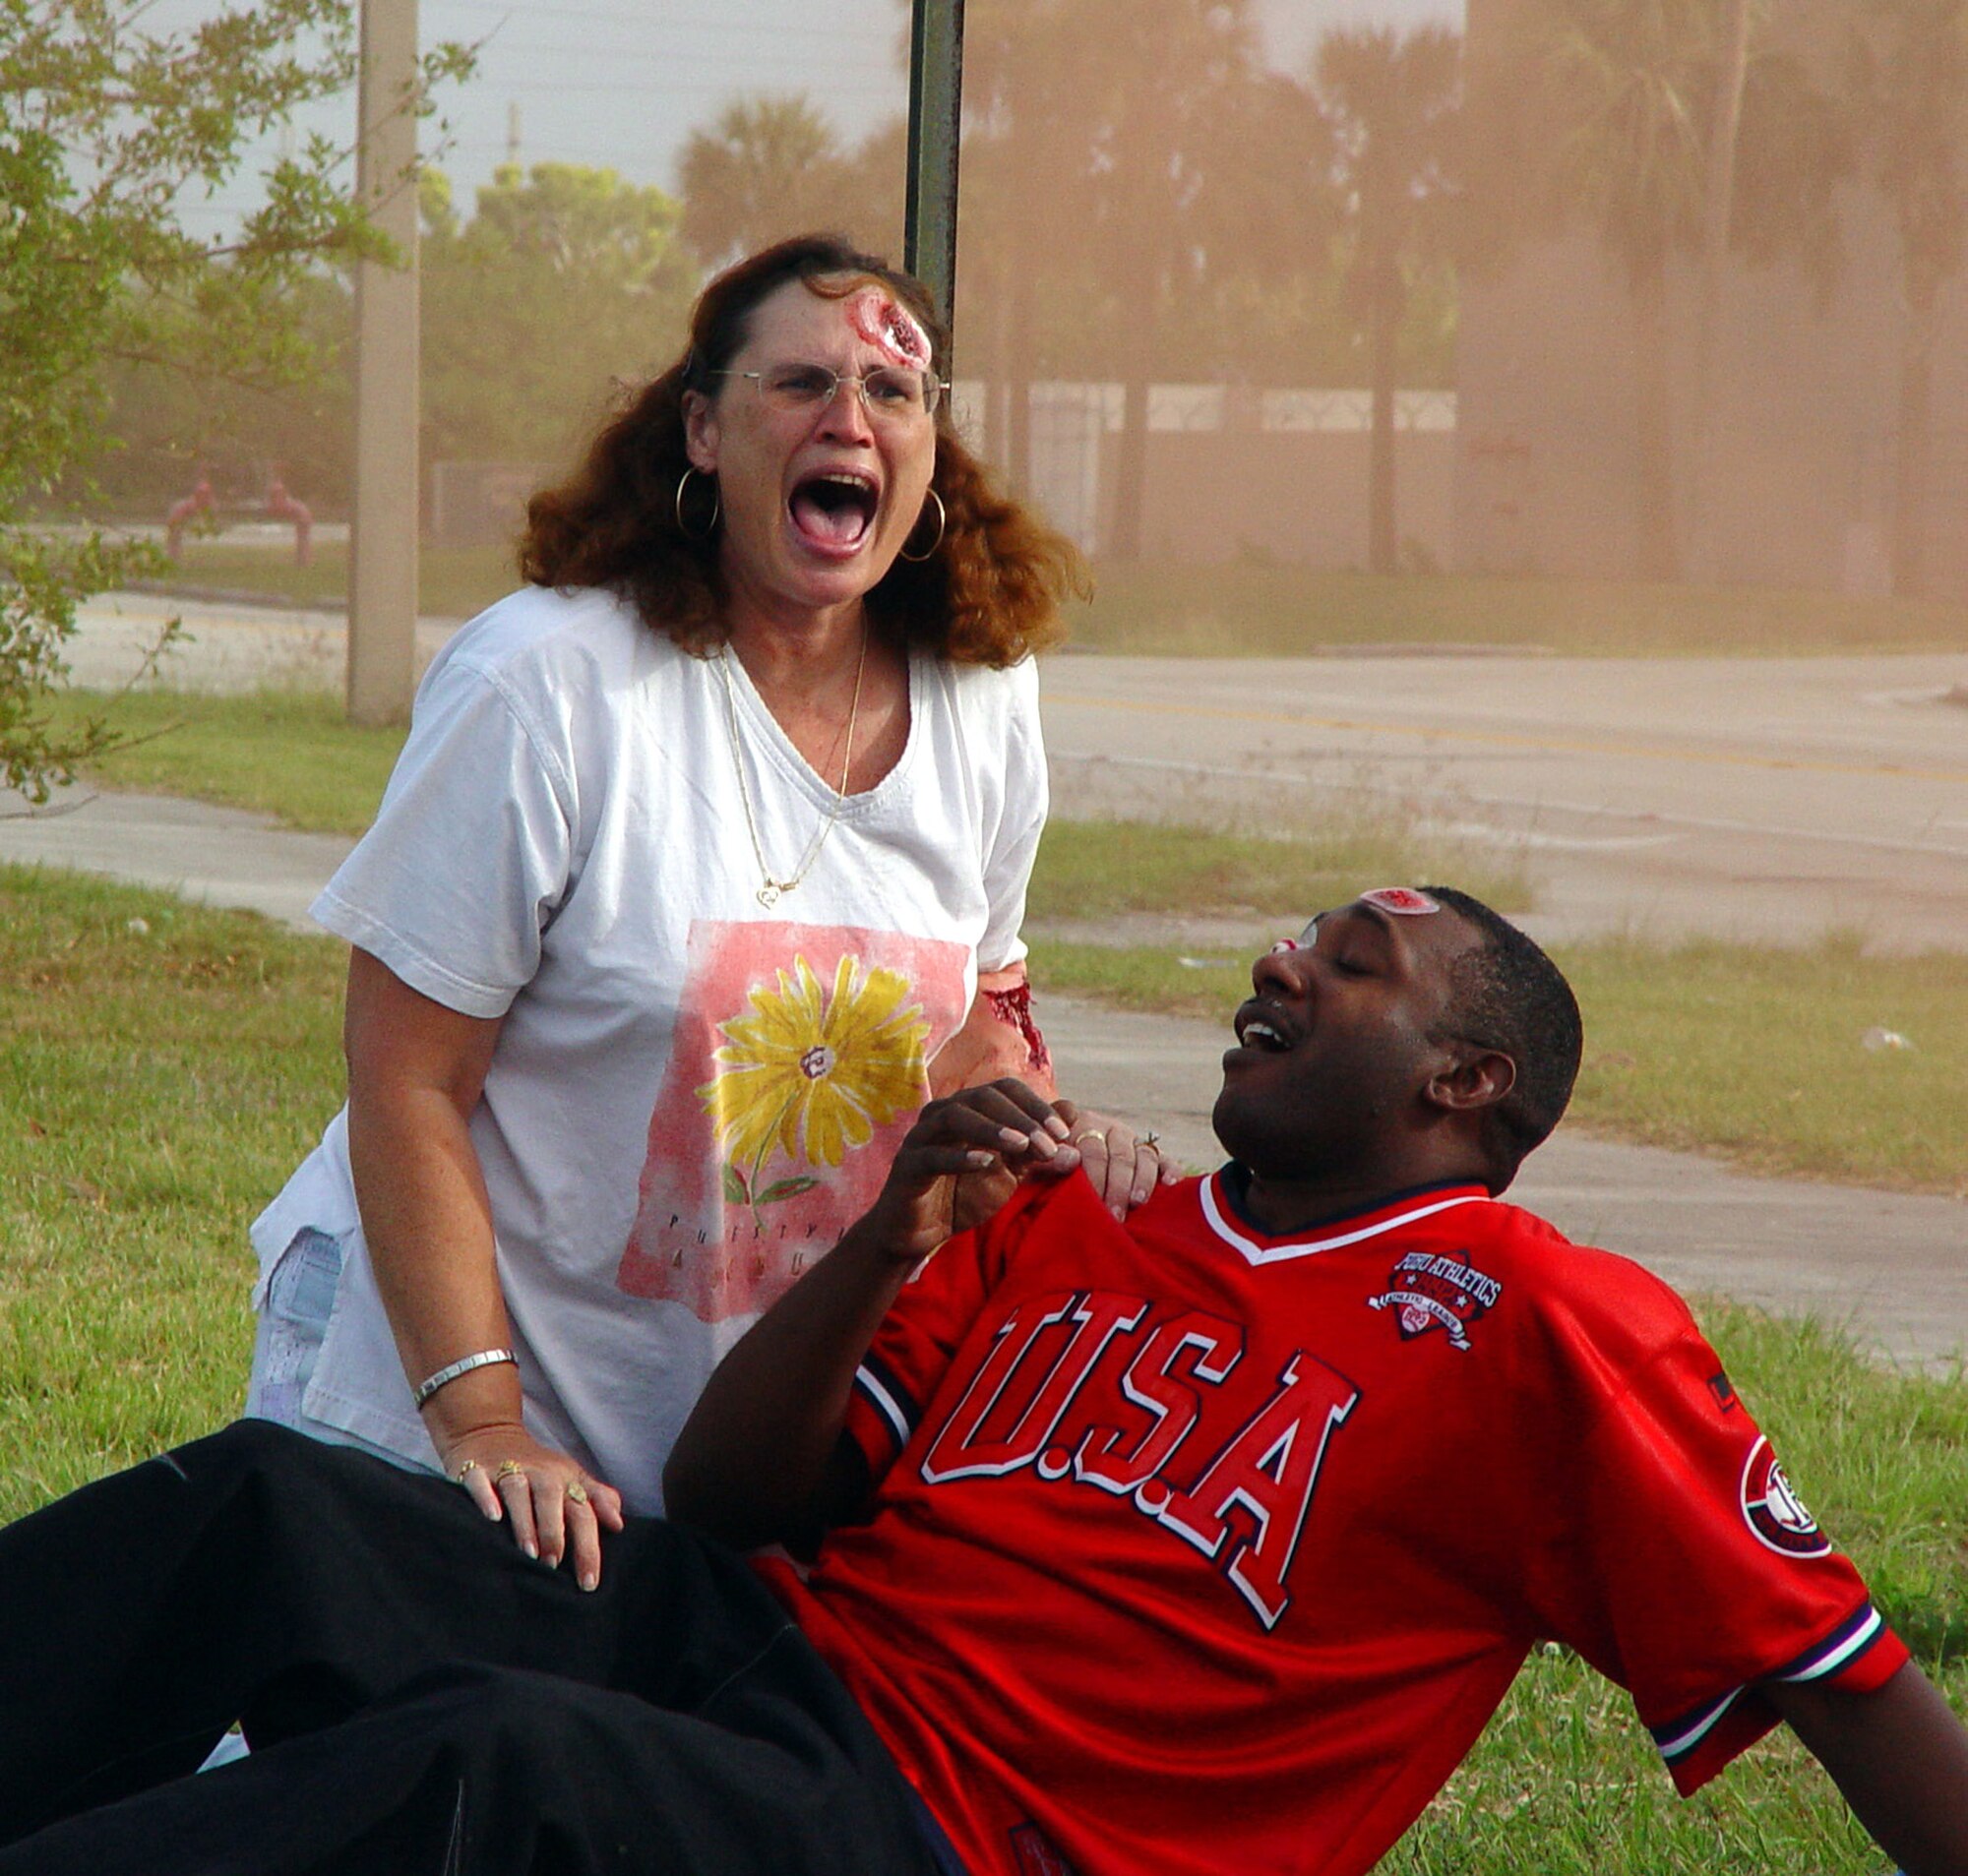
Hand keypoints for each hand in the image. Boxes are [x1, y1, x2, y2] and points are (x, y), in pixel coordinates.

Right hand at [440, 1423, 624, 1590]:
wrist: (490, 1434)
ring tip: (529, 1553)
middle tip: (554, 1566)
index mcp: (565, 1480)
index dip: (589, 1547)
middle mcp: (539, 1474)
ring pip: (519, 1490)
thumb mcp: (571, 1478)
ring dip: (525, 1521)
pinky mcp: (476, 1469)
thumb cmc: (539, 1469)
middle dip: (555, 1533)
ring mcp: (507, 1469)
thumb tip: (618, 1524)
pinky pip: (480, 1481)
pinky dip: (486, 1497)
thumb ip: (597, 1499)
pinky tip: (492, 1518)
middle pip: (553, 1499)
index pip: (583, 1512)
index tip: (589, 1582)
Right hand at [867, 1078, 1077, 1259]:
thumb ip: (1036, 1147)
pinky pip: (932, 1156)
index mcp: (967, 1109)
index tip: (1062, 1132)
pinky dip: (960, 1157)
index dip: (1035, 1105)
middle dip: (1020, 1118)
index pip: (1004, 1089)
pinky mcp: (907, 1167)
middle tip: (1048, 1143)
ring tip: (1021, 1146)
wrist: (921, 1233)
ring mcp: (921, 1137)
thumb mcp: (1009, 1171)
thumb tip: (1075, 1117)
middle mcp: (942, 1114)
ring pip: (956, 1117)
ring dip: (993, 1129)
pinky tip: (986, 1163)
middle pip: (983, 1097)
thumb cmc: (963, 1195)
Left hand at [1046, 1103, 1180, 1220]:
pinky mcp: (1146, 1152)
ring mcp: (1127, 1139)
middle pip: (1118, 1154)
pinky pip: (1162, 1158)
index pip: (1089, 1148)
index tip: (1092, 1198)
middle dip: (1116, 1186)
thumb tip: (1071, 1159)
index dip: (1092, 1173)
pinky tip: (1171, 1183)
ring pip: (1143, 1155)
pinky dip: (1169, 1168)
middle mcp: (1105, 1127)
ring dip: (1142, 1181)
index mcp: (1075, 1123)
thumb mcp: (1033, 1162)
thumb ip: (1046, 1160)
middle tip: (1113, 1215)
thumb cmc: (1040, 1167)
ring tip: (1136, 1203)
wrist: (1054, 1162)